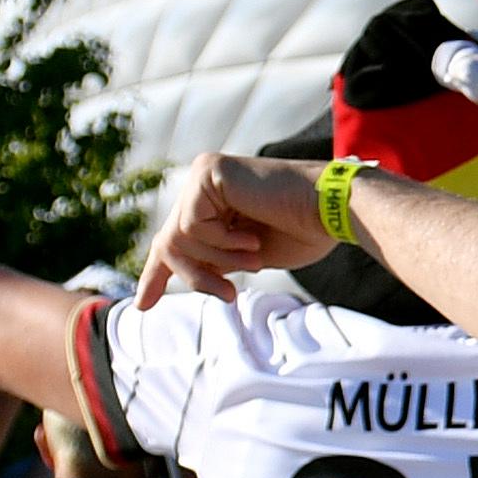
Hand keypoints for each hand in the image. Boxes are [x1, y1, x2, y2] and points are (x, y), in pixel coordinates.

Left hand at [146, 152, 329, 299]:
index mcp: (214, 202)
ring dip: (217, 261)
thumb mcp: (247, 256)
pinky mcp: (208, 172)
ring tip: (254, 259)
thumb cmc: (305, 232)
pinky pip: (192, 225)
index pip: (173, 239)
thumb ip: (214, 261)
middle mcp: (203, 182)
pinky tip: (252, 237)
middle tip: (228, 295)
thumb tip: (181, 273)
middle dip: (194, 276)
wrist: (333, 211)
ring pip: (178, 238)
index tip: (143, 305)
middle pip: (170, 242)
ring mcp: (203, 175)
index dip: (157, 274)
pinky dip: (222, 242)